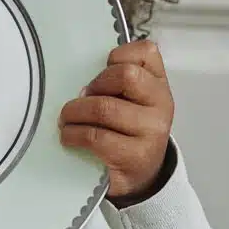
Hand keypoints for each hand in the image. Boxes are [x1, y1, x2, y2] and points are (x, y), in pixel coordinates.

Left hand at [59, 39, 173, 204]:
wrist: (140, 177)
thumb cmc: (127, 133)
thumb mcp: (130, 103)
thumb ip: (117, 83)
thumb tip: (82, 82)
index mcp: (158, 85)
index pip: (146, 52)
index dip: (118, 56)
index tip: (103, 71)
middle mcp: (161, 105)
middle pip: (125, 76)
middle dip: (96, 84)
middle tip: (82, 97)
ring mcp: (152, 131)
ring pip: (105, 107)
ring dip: (75, 112)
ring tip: (67, 119)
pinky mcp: (135, 156)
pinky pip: (96, 136)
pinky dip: (74, 134)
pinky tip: (69, 136)